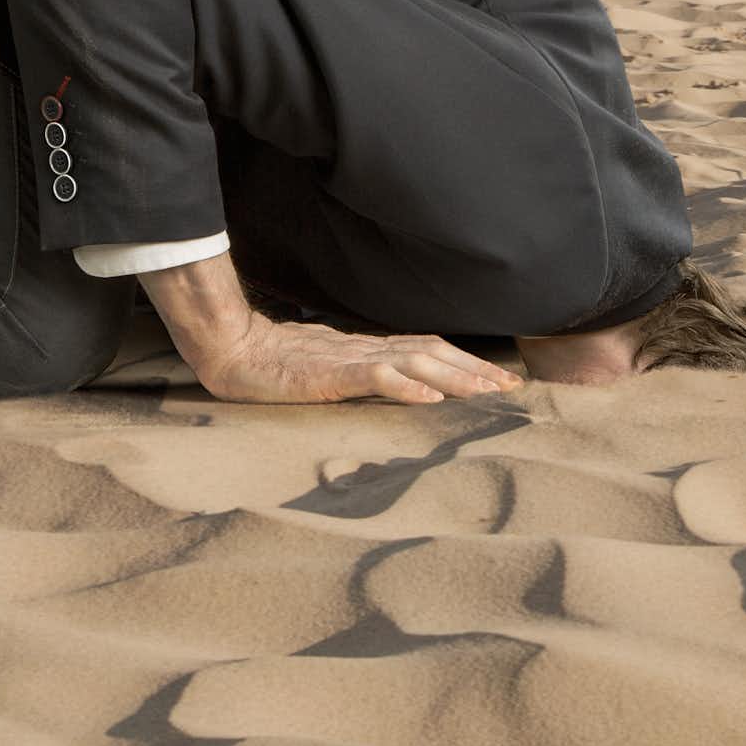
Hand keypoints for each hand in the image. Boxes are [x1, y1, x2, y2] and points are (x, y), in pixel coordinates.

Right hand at [192, 313, 520, 405]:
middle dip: (475, 370)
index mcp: (368, 350)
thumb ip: (361, 374)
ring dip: (454, 376)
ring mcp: (348, 360)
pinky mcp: (328, 374)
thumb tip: (399, 385)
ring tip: (486, 391)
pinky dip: (405, 384)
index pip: (428, 350)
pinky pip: (372, 376)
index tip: (502, 380)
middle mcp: (366, 350)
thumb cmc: (274, 363)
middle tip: (513, 387)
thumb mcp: (328, 369)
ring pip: (413, 361)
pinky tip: (429, 395)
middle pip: (432, 352)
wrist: (232, 350)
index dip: (467, 362)